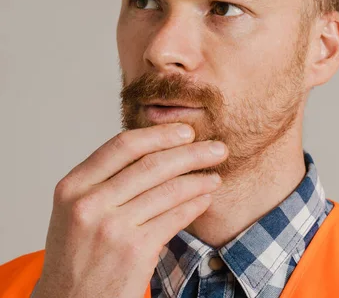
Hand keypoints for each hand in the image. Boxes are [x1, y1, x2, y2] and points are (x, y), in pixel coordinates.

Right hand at [33, 123, 226, 297]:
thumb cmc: (78, 256)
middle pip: (152, 164)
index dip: (161, 134)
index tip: (186, 131)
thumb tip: (158, 149)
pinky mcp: (135, 251)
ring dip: (200, 180)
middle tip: (217, 149)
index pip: (123, 145)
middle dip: (192, 153)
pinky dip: (196, 205)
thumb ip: (106, 180)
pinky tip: (205, 199)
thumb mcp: (76, 211)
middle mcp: (89, 204)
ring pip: (169, 190)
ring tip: (215, 177)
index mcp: (73, 187)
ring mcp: (112, 228)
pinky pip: (176, 217)